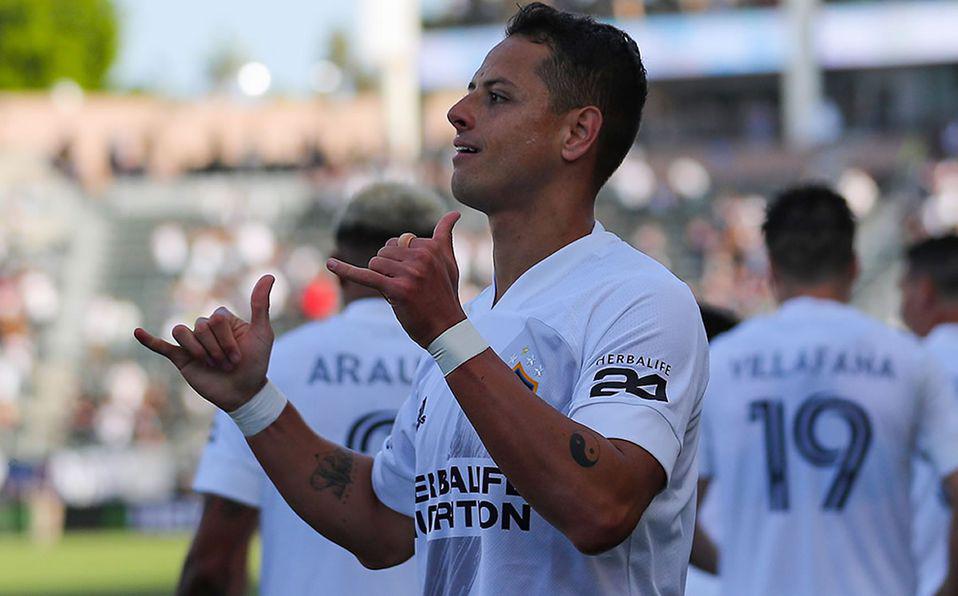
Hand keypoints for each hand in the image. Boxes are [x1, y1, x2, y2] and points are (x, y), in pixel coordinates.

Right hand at [133, 275, 274, 410]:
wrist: (244, 392)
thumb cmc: (256, 362)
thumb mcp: (263, 332)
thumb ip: (260, 305)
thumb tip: (269, 276)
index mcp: (222, 319)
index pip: (216, 318)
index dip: (228, 338)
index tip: (241, 355)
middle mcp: (205, 328)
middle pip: (201, 325)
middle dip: (217, 349)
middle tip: (228, 364)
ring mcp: (192, 342)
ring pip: (182, 332)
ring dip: (200, 351)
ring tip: (212, 366)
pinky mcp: (180, 358)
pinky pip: (161, 346)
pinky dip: (148, 339)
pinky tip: (136, 332)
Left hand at [327, 211, 465, 347]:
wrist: (446, 328)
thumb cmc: (445, 295)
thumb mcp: (449, 263)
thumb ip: (445, 236)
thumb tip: (454, 213)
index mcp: (431, 247)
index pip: (398, 243)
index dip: (401, 263)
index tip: (419, 279)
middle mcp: (421, 256)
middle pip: (384, 252)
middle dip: (389, 270)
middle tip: (409, 288)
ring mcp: (409, 273)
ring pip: (375, 264)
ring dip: (382, 279)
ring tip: (401, 293)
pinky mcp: (396, 289)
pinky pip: (365, 275)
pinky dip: (345, 269)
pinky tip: (329, 263)